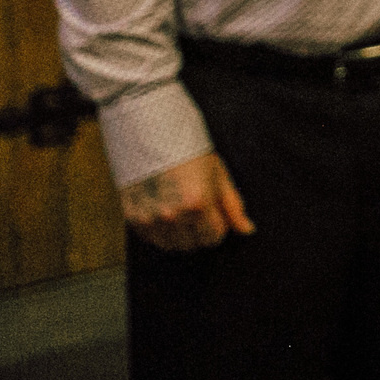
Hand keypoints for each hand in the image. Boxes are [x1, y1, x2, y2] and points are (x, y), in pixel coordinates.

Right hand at [120, 150, 252, 250]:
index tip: (214, 215)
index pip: (213, 238)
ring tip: (179, 209)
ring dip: (178, 234)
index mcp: (198, 204)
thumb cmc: (188, 151)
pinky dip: (158, 231)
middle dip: (199, 231)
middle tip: (196, 210)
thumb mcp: (218, 174)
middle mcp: (173, 216)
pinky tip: (162, 210)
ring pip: (171, 245)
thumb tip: (247, 230)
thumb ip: (233, 206)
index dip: (217, 226)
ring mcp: (150, 218)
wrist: (151, 134)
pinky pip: (151, 238)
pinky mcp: (132, 217)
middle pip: (192, 245)